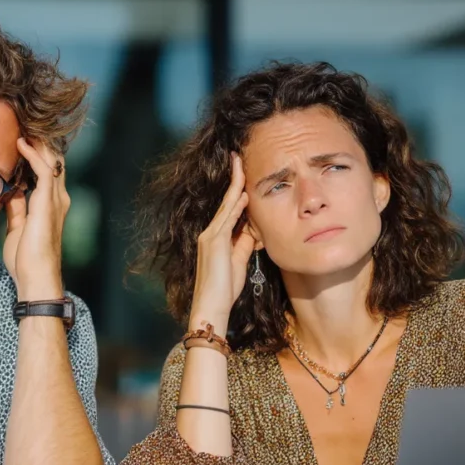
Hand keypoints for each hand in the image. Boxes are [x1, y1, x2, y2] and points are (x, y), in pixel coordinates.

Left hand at [3, 138, 68, 300]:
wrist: (36, 276)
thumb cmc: (26, 259)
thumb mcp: (17, 228)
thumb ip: (17, 207)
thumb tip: (12, 190)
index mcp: (51, 205)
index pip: (47, 171)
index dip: (36, 154)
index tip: (19, 140)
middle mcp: (58, 198)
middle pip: (53, 160)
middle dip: (39, 143)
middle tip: (21, 125)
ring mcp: (55, 199)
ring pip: (51, 160)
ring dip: (37, 142)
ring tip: (22, 126)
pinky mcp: (48, 201)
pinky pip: (44, 169)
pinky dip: (32, 153)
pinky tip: (21, 143)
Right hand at [189, 153, 256, 332]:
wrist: (211, 306)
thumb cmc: (225, 289)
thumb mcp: (239, 261)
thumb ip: (245, 243)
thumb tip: (255, 228)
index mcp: (215, 237)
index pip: (228, 208)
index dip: (237, 190)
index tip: (243, 173)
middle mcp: (209, 233)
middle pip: (226, 201)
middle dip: (234, 179)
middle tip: (239, 158)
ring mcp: (210, 236)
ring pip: (226, 206)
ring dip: (235, 186)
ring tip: (240, 165)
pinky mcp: (213, 243)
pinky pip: (227, 219)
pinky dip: (235, 206)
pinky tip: (244, 194)